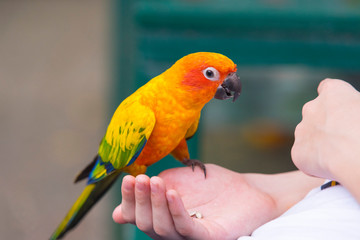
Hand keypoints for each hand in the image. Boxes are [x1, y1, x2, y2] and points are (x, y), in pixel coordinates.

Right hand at [112, 164, 278, 239]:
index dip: (128, 200)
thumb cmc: (211, 185)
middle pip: (146, 224)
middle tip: (139, 179)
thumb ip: (154, 187)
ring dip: (154, 203)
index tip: (127, 179)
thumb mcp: (177, 180)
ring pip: (162, 228)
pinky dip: (176, 210)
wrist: (247, 189)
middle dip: (139, 200)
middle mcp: (172, 231)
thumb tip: (123, 198)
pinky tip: (172, 192)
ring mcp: (190, 235)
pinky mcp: (208, 236)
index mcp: (163, 217)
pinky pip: (186, 228)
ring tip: (154, 181)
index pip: (136, 217)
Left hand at [292, 78, 359, 200]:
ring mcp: (302, 130)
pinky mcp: (297, 151)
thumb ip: (354, 106)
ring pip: (308, 136)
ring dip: (319, 144)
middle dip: (325, 124)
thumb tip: (353, 113)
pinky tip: (331, 168)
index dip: (334, 100)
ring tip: (339, 155)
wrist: (357, 156)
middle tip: (343, 139)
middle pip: (315, 113)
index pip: (327, 88)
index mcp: (333, 92)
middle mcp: (312, 107)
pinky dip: (315, 163)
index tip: (341, 110)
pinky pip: (305, 157)